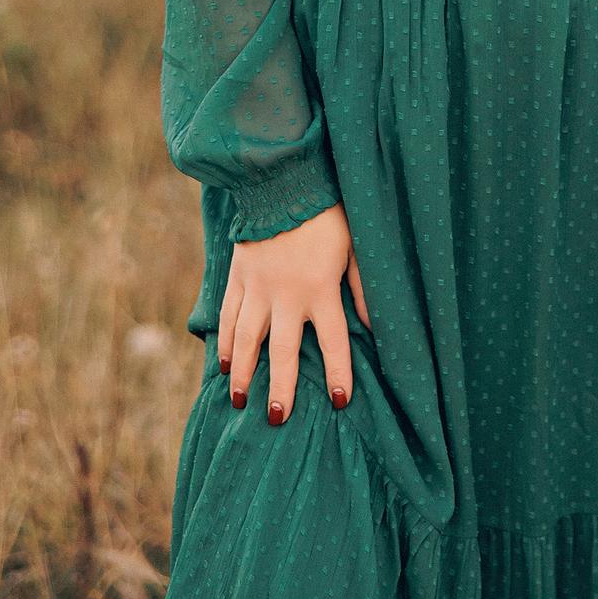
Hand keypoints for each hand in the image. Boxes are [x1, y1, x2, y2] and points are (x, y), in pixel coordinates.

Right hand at [218, 202, 371, 424]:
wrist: (283, 180)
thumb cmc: (327, 213)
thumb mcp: (355, 246)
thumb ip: (361, 287)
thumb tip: (375, 325)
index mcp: (319, 289)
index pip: (333, 342)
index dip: (337, 373)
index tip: (338, 402)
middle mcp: (286, 295)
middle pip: (283, 352)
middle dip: (281, 388)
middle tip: (277, 419)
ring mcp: (258, 287)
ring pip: (247, 339)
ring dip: (244, 372)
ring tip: (240, 400)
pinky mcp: (239, 276)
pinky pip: (228, 315)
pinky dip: (223, 340)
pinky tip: (222, 363)